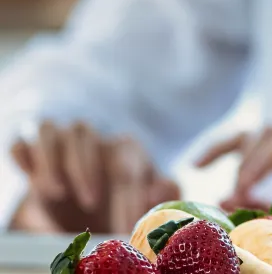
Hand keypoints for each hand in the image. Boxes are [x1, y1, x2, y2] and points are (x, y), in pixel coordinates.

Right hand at [9, 121, 178, 233]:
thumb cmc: (125, 200)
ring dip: (51, 160)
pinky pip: (22, 142)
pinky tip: (29, 172)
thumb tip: (162, 187)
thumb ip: (165, 192)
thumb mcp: (149, 199)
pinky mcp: (35, 156)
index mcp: (126, 147)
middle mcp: (93, 138)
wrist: (95, 208)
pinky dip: (23, 154)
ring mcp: (61, 143)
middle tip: (91, 205)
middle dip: (85, 170)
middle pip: (84, 134)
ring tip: (57, 193)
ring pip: (50, 130)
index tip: (125, 225)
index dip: (126, 196)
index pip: (124, 163)